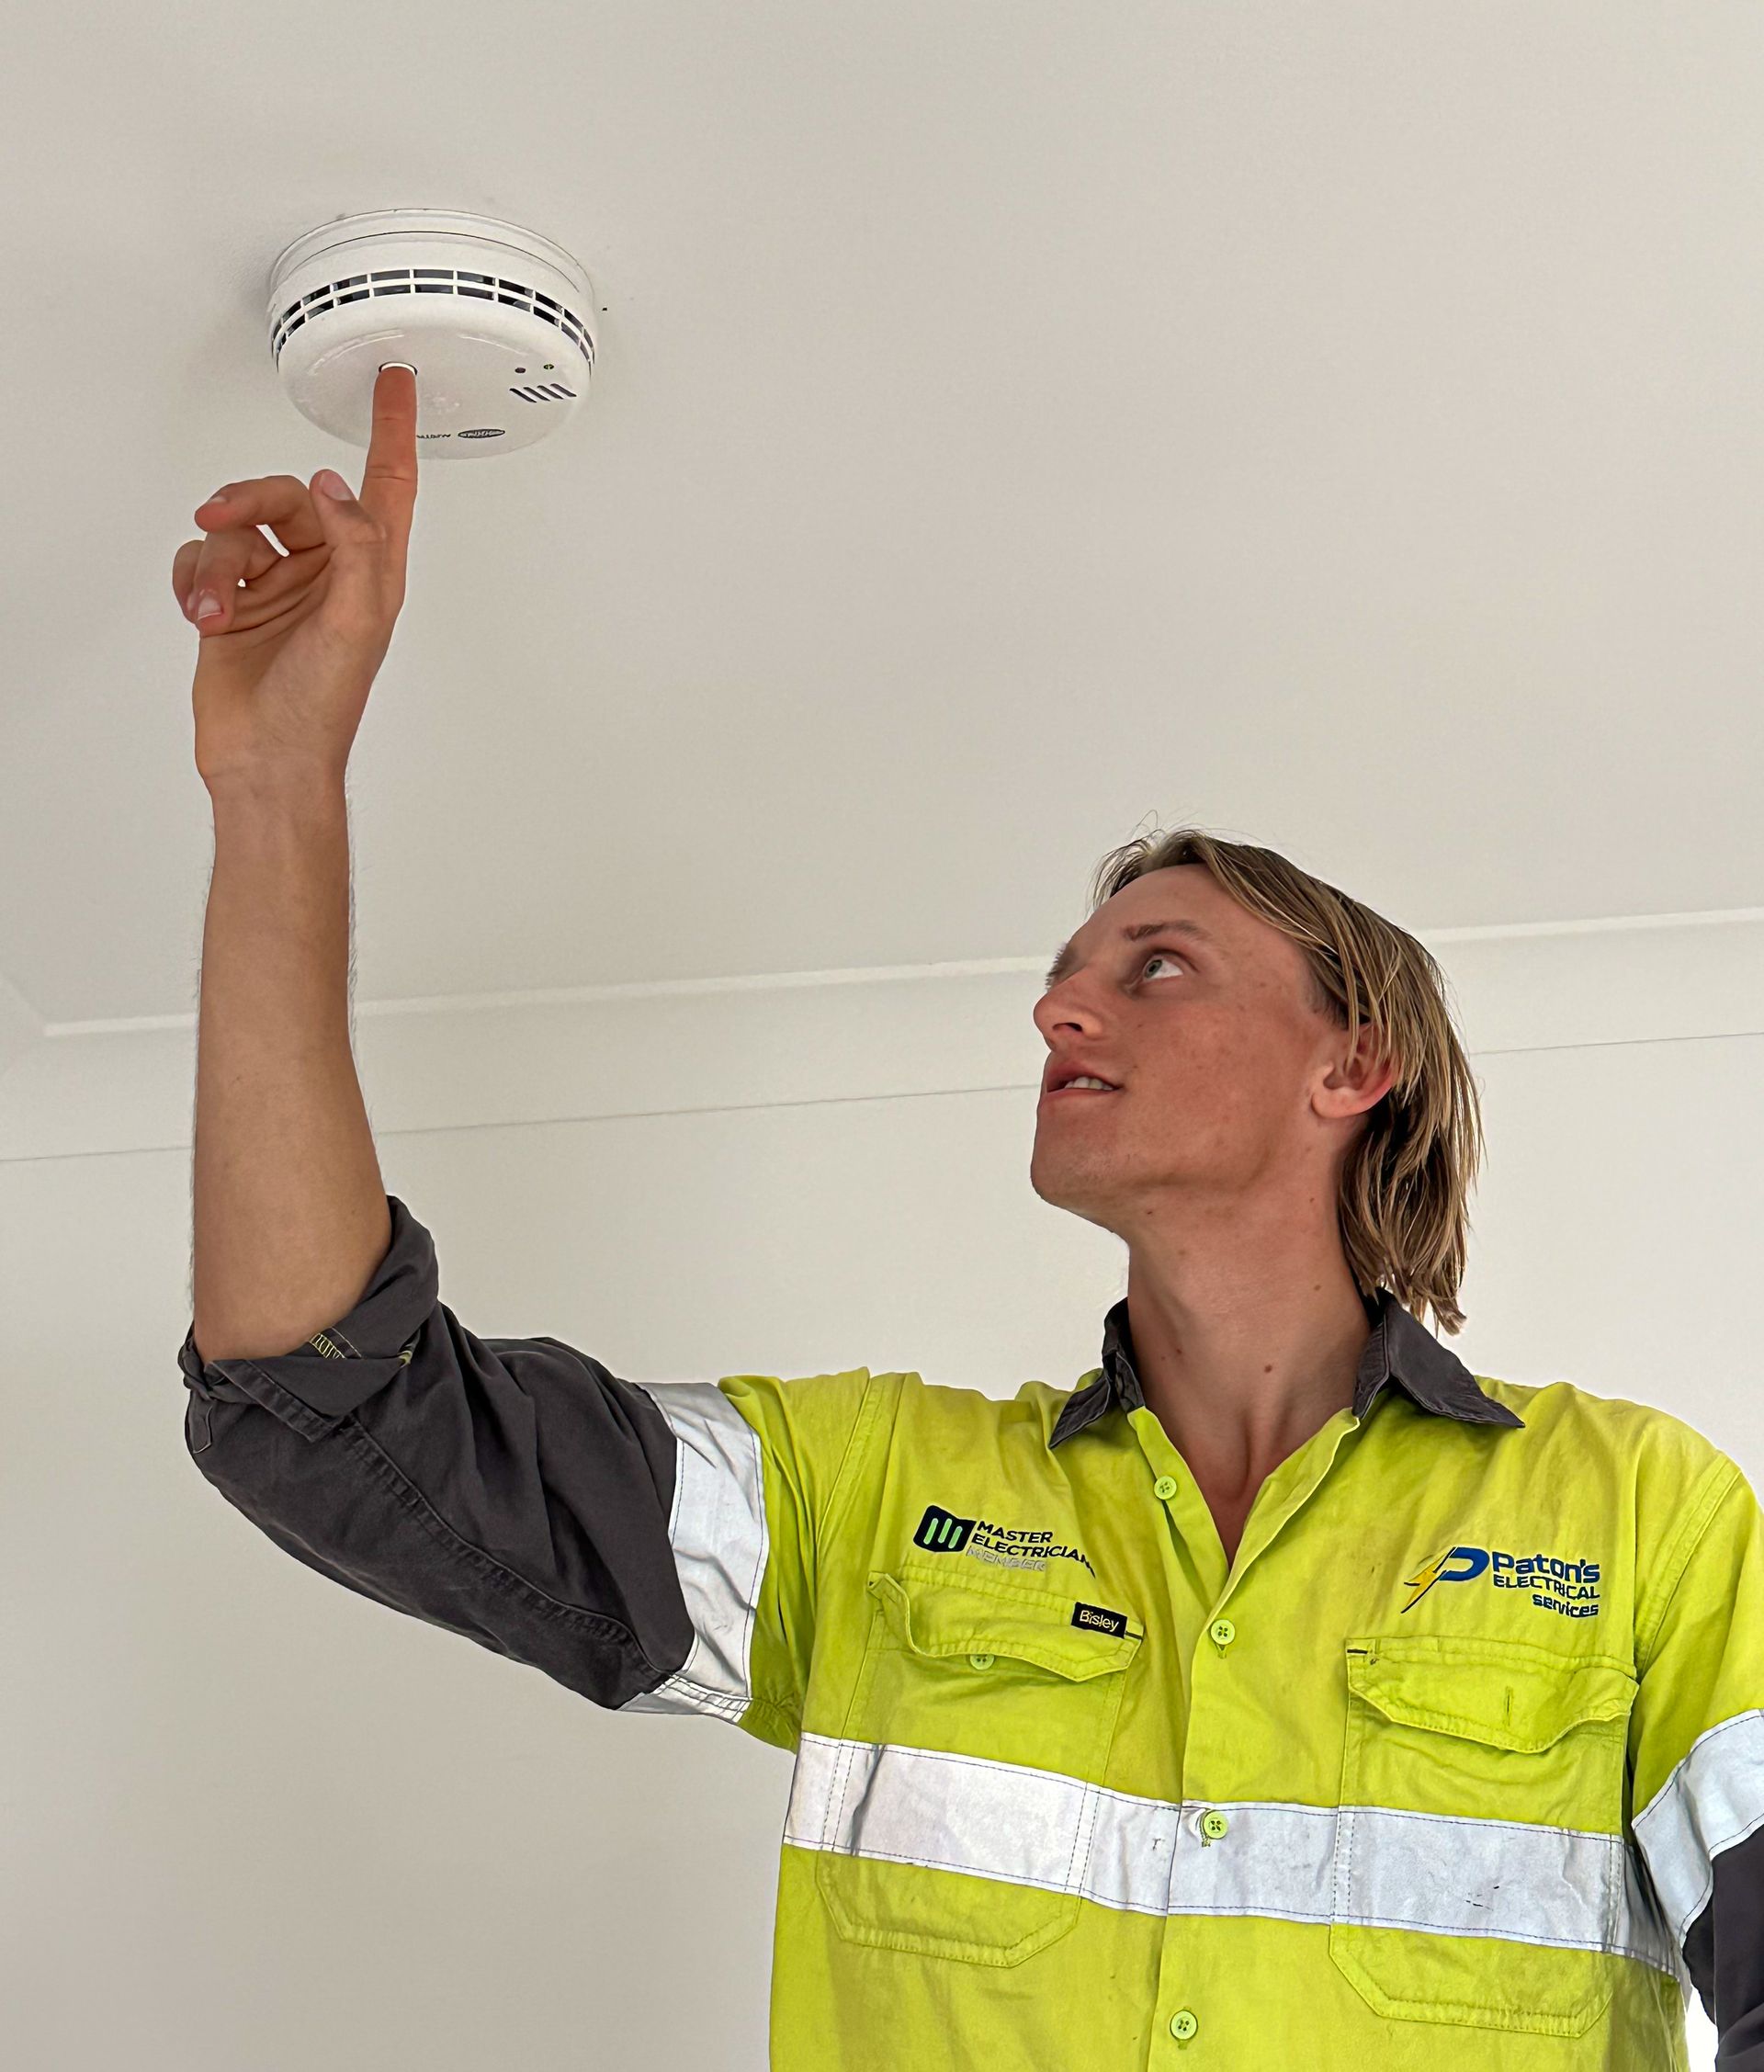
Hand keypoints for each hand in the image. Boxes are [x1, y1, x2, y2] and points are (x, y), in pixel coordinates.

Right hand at [174, 364, 418, 791]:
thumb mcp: (356, 620)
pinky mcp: (233, 602)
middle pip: (285, 494)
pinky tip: (202, 612)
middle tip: (223, 517)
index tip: (394, 384)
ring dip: (216, 560)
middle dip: (247, 502)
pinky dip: (195, 580)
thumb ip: (354, 544)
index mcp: (371, 571)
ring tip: (214, 603)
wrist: (266, 758)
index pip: (388, 484)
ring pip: (236, 527)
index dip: (392, 431)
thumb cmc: (321, 706)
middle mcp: (326, 571)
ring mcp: (277, 586)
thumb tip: (332, 486)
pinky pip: (202, 558)